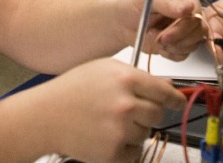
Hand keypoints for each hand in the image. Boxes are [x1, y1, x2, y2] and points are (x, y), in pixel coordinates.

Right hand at [32, 59, 185, 162]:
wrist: (44, 116)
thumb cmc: (71, 91)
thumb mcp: (104, 70)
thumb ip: (136, 77)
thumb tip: (166, 87)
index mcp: (126, 78)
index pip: (164, 91)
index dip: (174, 99)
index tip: (178, 103)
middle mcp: (126, 103)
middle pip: (158, 114)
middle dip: (147, 114)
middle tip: (125, 113)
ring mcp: (120, 129)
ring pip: (146, 133)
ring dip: (133, 131)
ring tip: (108, 123)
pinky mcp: (113, 152)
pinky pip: (134, 153)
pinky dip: (124, 150)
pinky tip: (105, 137)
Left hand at [129, 0, 202, 60]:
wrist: (121, 23)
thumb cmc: (132, 4)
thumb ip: (167, 3)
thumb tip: (188, 8)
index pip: (196, 9)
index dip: (187, 21)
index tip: (171, 28)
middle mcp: (188, 10)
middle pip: (198, 28)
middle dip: (179, 36)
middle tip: (161, 38)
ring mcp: (186, 28)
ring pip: (194, 43)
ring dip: (174, 45)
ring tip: (154, 38)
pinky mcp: (180, 43)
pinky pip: (184, 54)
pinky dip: (171, 53)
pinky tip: (158, 46)